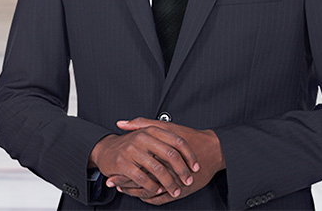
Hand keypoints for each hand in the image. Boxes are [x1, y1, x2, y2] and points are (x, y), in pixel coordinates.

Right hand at [89, 120, 199, 200]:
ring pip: (158, 169)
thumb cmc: (131, 144)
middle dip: (182, 170)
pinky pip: (143, 178)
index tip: (196, 166)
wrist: (106, 149)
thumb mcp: (148, 135)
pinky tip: (157, 190)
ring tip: (175, 190)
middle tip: (188, 181)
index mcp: (152, 130)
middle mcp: (143, 137)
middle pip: (170, 155)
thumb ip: (165, 137)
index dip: (189, 155)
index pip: (177, 141)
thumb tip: (189, 144)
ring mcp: (133, 150)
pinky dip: (152, 186)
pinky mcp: (123, 163)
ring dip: (169, 183)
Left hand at [108, 118, 225, 205]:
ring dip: (135, 191)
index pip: (137, 165)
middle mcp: (166, 170)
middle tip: (111, 182)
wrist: (211, 150)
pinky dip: (148, 197)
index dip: (122, 169)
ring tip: (123, 189)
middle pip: (141, 180)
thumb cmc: (189, 136)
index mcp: (160, 153)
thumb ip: (143, 124)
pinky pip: (159, 199)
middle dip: (125, 182)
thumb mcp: (166, 127)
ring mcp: (172, 182)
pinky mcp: (179, 190)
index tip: (110, 171)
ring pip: (149, 192)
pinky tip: (141, 195)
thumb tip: (122, 123)